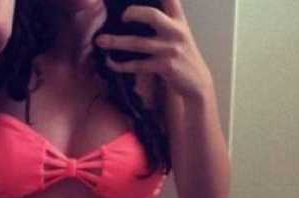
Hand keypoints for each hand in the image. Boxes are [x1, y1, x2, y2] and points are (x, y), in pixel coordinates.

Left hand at [94, 0, 212, 101]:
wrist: (198, 83)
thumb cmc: (183, 58)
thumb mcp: (180, 35)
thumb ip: (166, 23)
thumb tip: (138, 14)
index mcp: (179, 21)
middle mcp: (176, 32)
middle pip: (152, 15)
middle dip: (133, 13)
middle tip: (120, 16)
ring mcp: (170, 49)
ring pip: (138, 43)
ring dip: (116, 42)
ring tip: (100, 41)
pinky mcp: (165, 66)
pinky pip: (138, 64)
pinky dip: (122, 64)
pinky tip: (111, 63)